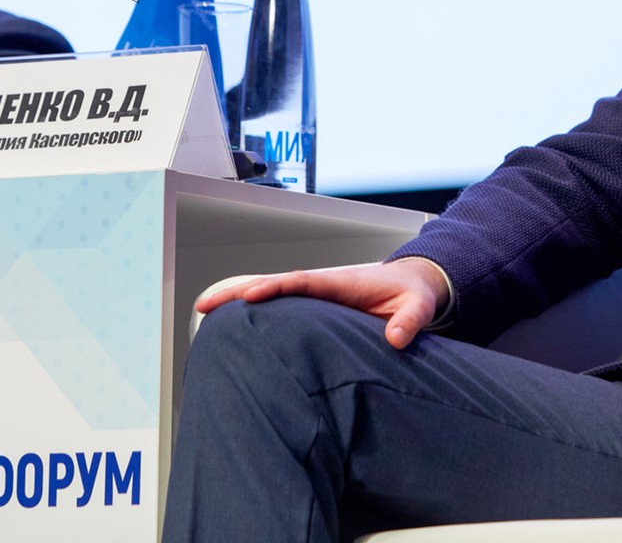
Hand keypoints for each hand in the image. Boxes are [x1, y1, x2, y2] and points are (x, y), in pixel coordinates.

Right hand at [196, 258, 450, 350]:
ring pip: (270, 292)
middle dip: (239, 291)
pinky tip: (230, 320)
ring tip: (202, 310)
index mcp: (341, 282)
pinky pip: (278, 302)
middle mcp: (321, 283)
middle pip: (273, 283)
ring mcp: (315, 292)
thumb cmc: (412, 295)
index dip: (274, 288)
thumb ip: (410, 322)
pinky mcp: (313, 303)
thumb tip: (396, 339)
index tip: (249, 297)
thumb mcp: (419, 308)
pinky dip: (252, 305)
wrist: (413, 284)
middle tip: (204, 304)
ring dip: (237, 297)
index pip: (301, 282)